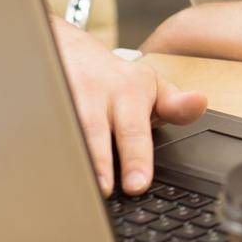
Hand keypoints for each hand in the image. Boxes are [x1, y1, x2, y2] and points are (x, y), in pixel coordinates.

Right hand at [50, 17, 207, 196]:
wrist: (73, 51)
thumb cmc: (118, 81)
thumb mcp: (154, 88)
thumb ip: (176, 105)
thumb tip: (199, 102)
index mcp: (128, 90)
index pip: (134, 128)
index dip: (136, 157)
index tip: (137, 184)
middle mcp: (96, 93)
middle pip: (95, 130)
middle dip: (100, 162)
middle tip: (105, 191)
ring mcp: (64, 96)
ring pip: (65, 128)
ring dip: (70, 158)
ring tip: (77, 187)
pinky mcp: (42, 102)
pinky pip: (41, 129)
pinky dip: (42, 150)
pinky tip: (47, 172)